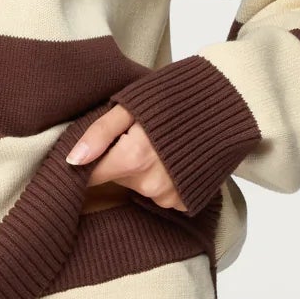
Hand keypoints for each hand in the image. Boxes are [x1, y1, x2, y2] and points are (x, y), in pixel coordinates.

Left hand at [65, 104, 188, 212]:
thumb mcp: (130, 106)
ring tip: (161, 145)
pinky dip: (163, 180)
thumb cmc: (175, 96)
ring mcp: (171, 196)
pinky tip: (174, 160)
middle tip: (138, 136)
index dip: (88, 164)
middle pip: (118, 179)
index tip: (93, 152)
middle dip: (121, 160)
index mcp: (133, 159)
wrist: (227, 103)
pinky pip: (161, 195)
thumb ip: (99, 134)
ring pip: (139, 187)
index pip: (91, 177)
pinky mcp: (186, 201)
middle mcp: (151, 184)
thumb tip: (72, 160)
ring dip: (143, 170)